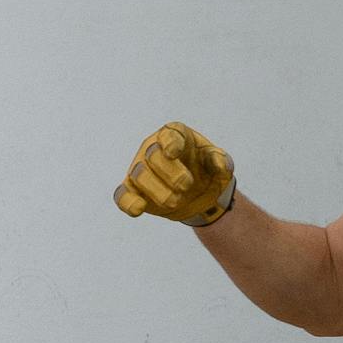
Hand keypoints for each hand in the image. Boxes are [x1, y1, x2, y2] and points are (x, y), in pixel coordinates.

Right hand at [115, 120, 236, 229]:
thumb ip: (220, 162)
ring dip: (157, 190)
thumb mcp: (220, 165)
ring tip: (175, 202)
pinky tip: (138, 209)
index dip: (170, 142)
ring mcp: (141, 170)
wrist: (199, 194)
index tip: (173, 153)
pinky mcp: (134, 191)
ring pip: (139, 175)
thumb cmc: (207, 171)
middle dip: (169, 172)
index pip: (170, 134)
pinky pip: (122, 194)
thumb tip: (220, 165)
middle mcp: (154, 149)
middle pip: (152, 155)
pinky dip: (128, 202)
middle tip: (186, 186)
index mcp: (176, 137)